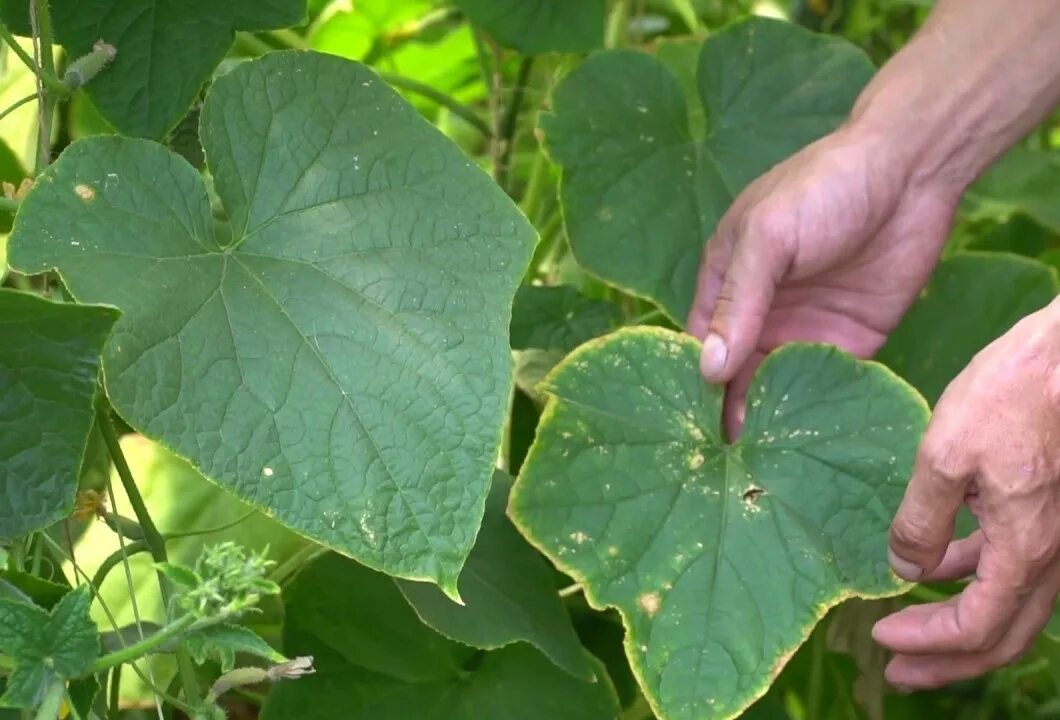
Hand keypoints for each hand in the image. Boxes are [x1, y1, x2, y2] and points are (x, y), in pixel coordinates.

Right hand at [687, 125, 957, 435]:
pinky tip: (806, 446)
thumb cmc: (823, 188)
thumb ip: (739, 301)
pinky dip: (815, 410)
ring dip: (770, 419)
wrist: (912, 171)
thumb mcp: (768, 237)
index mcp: (728, 280)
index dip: (693, 382)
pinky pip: (826, 384)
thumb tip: (708, 370)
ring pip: (777, 386)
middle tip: (724, 465)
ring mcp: (804, 328)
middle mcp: (761, 311)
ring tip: (761, 466)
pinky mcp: (850, 340)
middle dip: (727, 413)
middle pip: (735, 373)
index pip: (700, 343)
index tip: (687, 431)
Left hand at [873, 302, 1059, 688]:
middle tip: (898, 673)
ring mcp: (1056, 535)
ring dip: (962, 624)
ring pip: (1013, 605)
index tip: (880, 635)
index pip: (976, 625)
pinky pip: (1016, 566)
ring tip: (910, 626)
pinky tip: (940, 564)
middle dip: (948, 661)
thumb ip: (923, 518)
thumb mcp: (946, 454)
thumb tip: (903, 568)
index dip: (927, 641)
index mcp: (1025, 546)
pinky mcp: (1050, 511)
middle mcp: (1050, 553)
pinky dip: (977, 579)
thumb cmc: (1013, 393)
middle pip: (1003, 634)